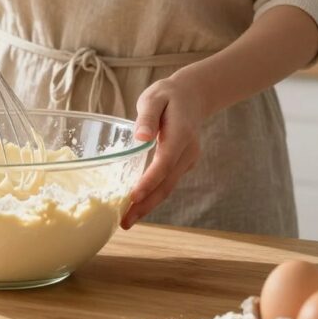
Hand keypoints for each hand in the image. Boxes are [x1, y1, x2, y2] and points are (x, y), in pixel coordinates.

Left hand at [121, 74, 208, 229]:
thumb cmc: (168, 95)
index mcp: (180, 135)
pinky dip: (152, 196)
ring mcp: (186, 161)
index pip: (164, 163)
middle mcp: (187, 152)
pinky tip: (136, 206)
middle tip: (124, 222)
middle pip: (166, 184)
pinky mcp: (182, 165)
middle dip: (146, 205)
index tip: (133, 197)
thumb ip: (148, 116)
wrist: (193, 96)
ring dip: (148, 206)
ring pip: (167, 187)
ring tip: (126, 221)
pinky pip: (167, 183)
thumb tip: (141, 137)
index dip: (149, 182)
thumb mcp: (155, 97)